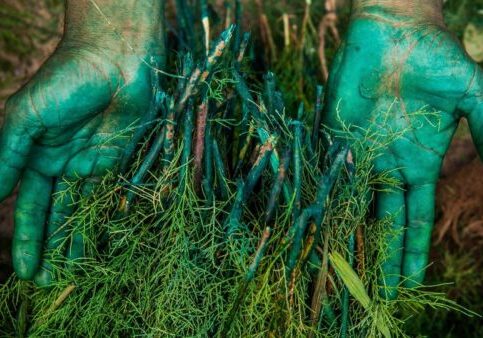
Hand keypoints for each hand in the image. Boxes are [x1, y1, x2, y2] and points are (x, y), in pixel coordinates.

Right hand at [0, 0, 163, 284]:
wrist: (114, 62)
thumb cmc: (65, 82)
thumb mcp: (25, 117)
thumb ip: (8, 156)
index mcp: (36, 156)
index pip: (29, 206)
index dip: (27, 237)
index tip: (24, 269)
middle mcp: (63, 164)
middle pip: (55, 214)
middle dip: (50, 246)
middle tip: (47, 281)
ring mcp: (92, 164)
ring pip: (84, 210)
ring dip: (78, 239)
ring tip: (74, 271)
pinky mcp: (119, 162)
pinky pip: (111, 196)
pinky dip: (107, 219)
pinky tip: (104, 242)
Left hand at [324, 0, 481, 297]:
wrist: (395, 30)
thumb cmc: (436, 57)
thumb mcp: (471, 93)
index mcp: (418, 162)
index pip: (414, 218)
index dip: (411, 251)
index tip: (409, 282)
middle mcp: (386, 164)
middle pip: (381, 220)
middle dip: (379, 255)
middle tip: (373, 292)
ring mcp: (357, 151)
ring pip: (350, 202)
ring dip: (345, 233)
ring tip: (338, 268)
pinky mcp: (332, 135)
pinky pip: (325, 173)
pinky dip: (320, 199)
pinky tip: (313, 226)